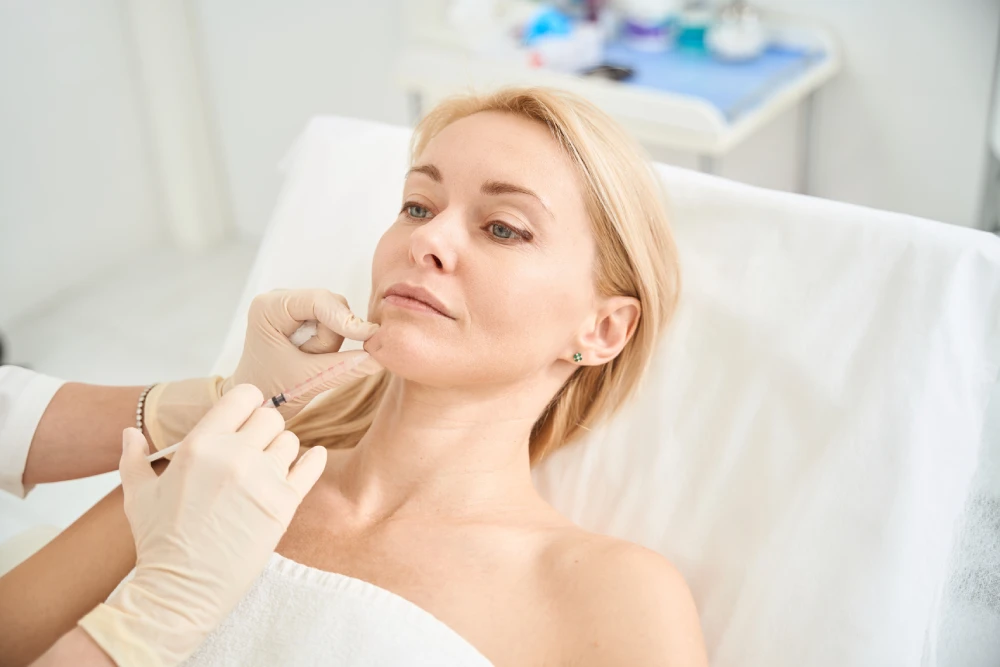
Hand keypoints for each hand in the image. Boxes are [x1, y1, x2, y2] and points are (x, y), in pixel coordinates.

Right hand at [78, 384, 327, 666]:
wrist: (181, 589)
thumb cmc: (158, 542)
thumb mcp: (137, 495)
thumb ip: (133, 457)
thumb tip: (130, 432)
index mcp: (201, 444)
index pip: (243, 395)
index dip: (247, 403)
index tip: (244, 417)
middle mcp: (235, 455)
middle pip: (270, 417)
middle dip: (264, 429)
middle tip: (256, 447)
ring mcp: (262, 479)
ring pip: (290, 441)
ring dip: (281, 450)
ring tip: (268, 467)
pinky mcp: (284, 504)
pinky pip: (311, 467)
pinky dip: (313, 461)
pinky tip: (309, 460)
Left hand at [223, 288, 380, 413]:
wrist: (257, 403)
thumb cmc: (270, 391)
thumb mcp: (309, 380)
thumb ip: (345, 367)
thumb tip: (379, 359)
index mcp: (269, 307)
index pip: (318, 300)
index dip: (346, 319)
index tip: (369, 336)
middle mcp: (279, 299)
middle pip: (331, 305)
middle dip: (332, 336)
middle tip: (312, 361)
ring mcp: (291, 306)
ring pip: (336, 314)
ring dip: (331, 342)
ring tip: (308, 360)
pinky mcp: (302, 316)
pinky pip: (333, 322)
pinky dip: (330, 342)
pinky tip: (312, 355)